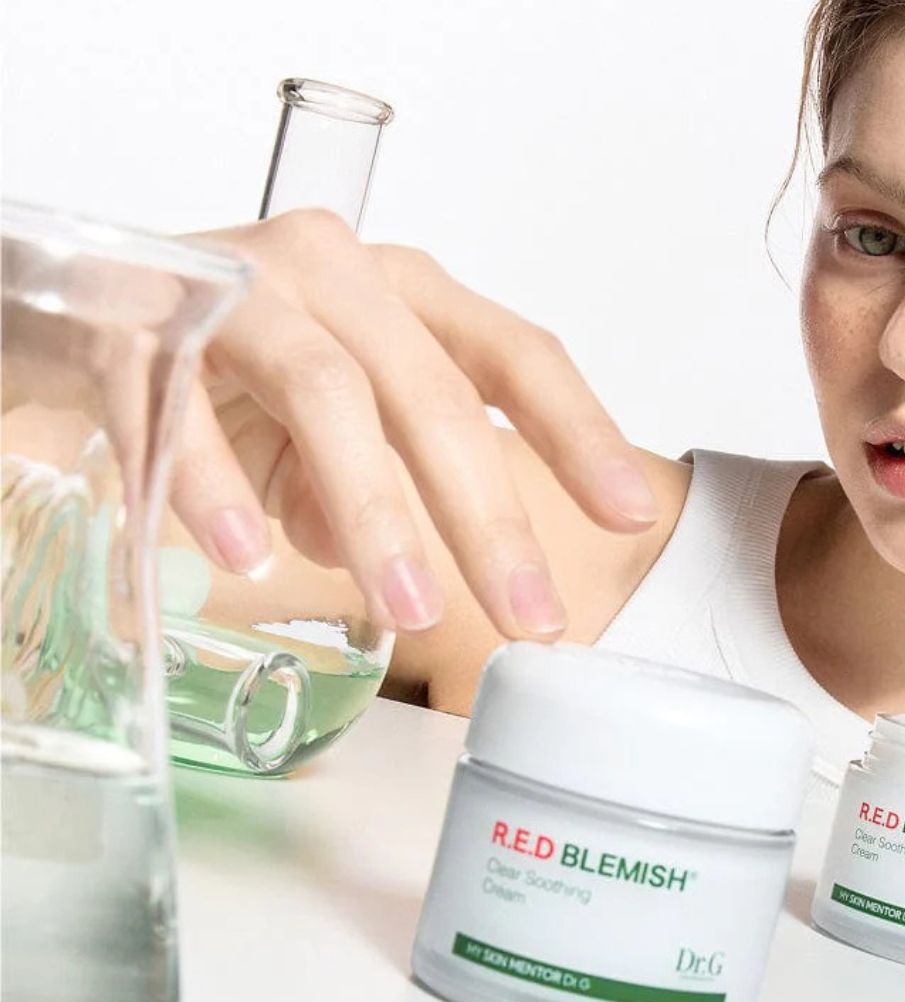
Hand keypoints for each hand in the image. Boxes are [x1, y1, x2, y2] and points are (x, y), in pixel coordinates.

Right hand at [172, 209, 657, 636]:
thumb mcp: (320, 425)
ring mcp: (237, 285)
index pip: (512, 352)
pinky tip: (249, 554)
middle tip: (530, 616)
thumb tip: (396, 565)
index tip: (633, 512)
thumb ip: (372, 482)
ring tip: (408, 606)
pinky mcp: (136, 315)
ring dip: (376, 509)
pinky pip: (185, 404)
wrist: (60, 300)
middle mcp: (332, 272)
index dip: (579, 432)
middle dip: (491, 517)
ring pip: (330, 394)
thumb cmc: (215, 364)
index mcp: (397, 294)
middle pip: (436, 394)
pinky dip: (217, 485)